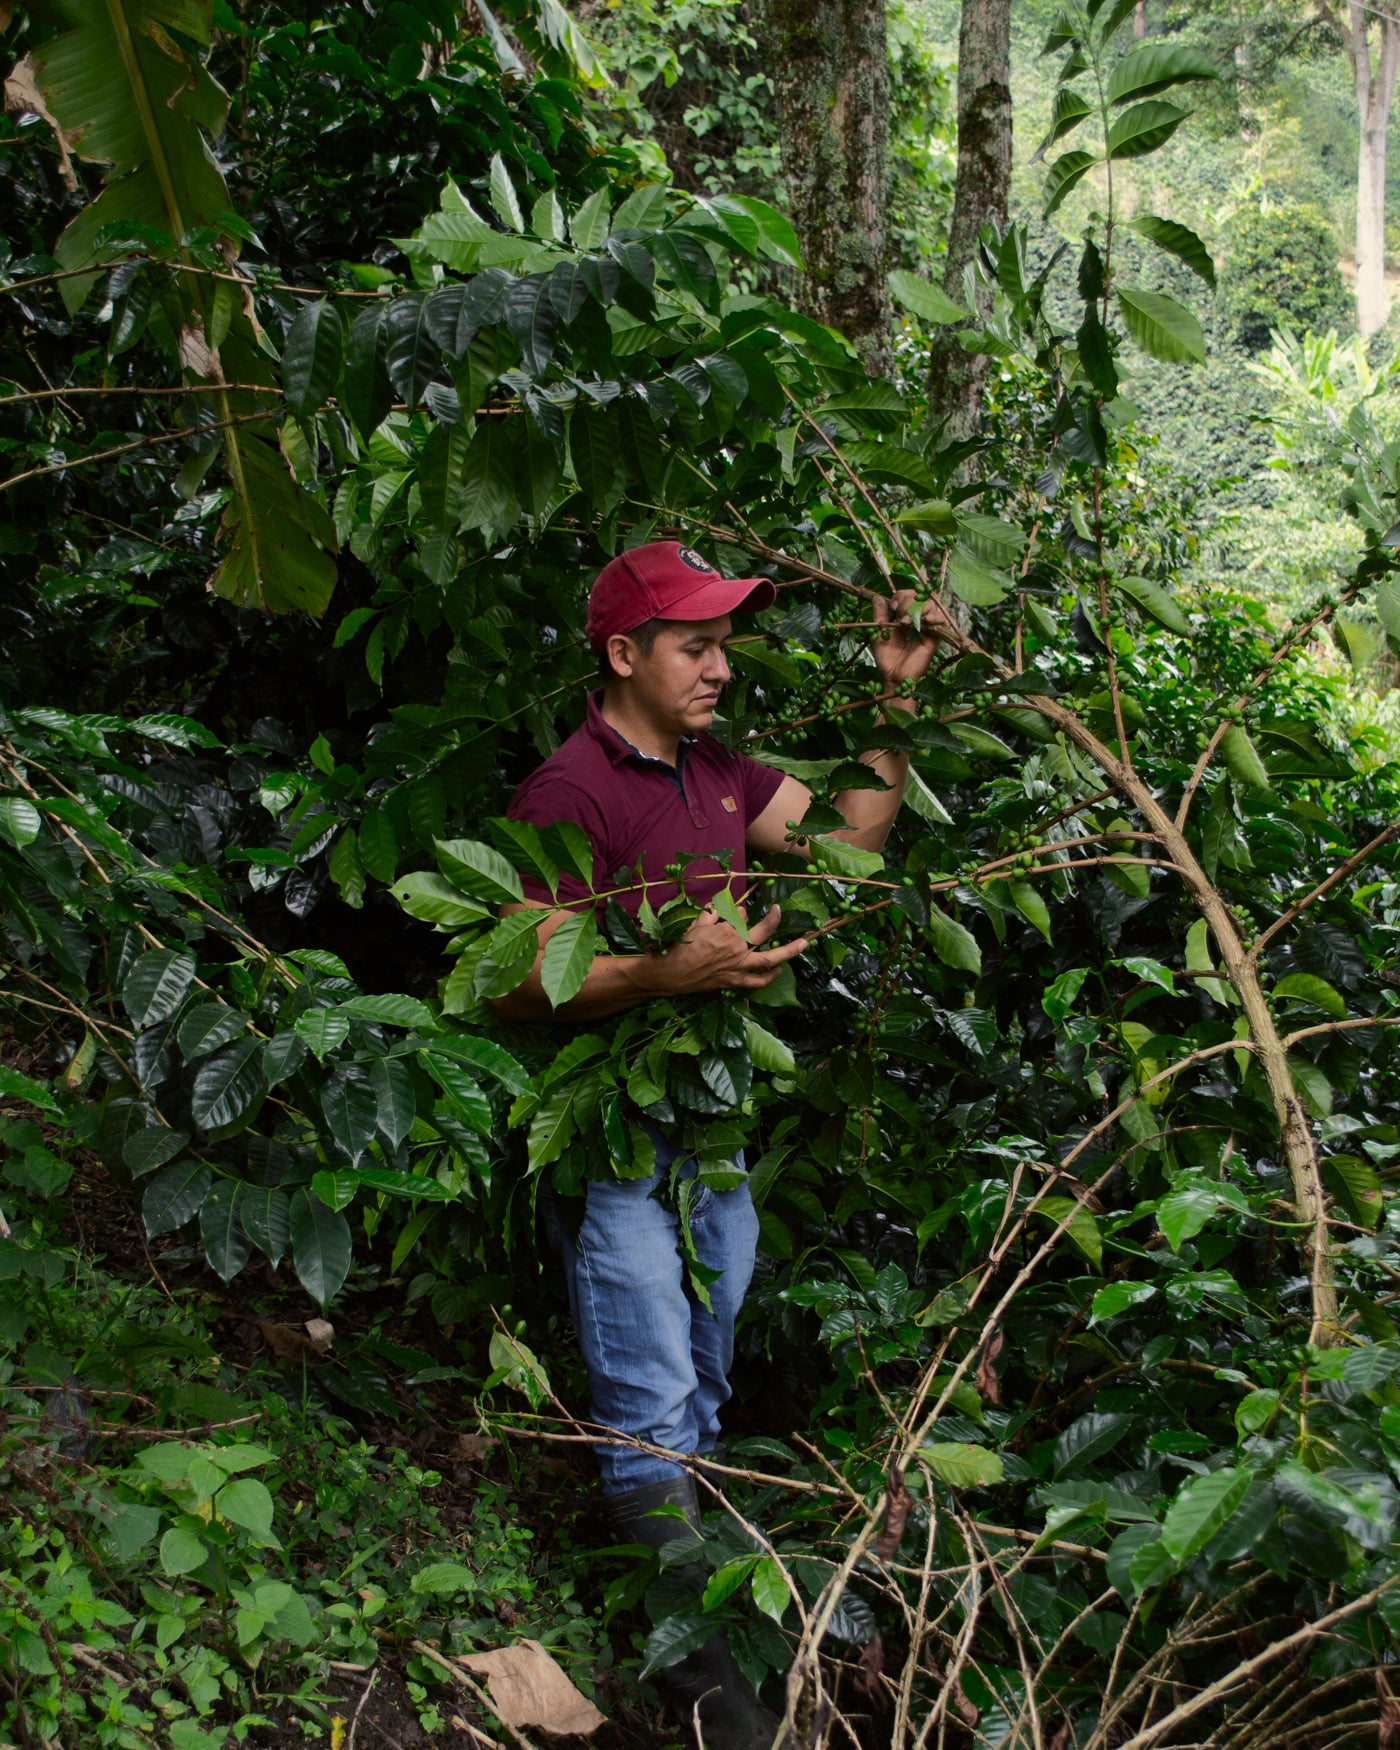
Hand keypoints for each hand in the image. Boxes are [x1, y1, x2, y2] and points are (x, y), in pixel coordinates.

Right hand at [653, 903, 806, 995]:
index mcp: (728, 931)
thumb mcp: (696, 923)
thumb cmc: (682, 946)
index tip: (735, 914)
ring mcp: (739, 967)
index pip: (742, 916)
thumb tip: (720, 907)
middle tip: (779, 910)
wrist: (673, 973)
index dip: (739, 913)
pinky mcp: (735, 982)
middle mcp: (738, 948)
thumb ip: (712, 913)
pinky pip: (757, 981)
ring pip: (770, 959)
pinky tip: (779, 970)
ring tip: (803, 944)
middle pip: (763, 932)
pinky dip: (770, 976)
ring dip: (789, 951)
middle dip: (773, 919)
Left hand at [871, 588, 948, 701]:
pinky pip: (943, 621)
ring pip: (932, 604)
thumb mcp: (879, 632)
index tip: (892, 607)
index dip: (901, 596)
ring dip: (919, 609)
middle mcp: (917, 618)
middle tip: (900, 619)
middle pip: (920, 596)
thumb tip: (876, 598)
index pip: (908, 594)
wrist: (893, 675)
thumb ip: (879, 615)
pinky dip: (936, 617)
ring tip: (908, 623)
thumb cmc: (886, 656)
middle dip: (908, 603)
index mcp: (905, 615)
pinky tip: (926, 621)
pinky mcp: (936, 637)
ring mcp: (927, 627)